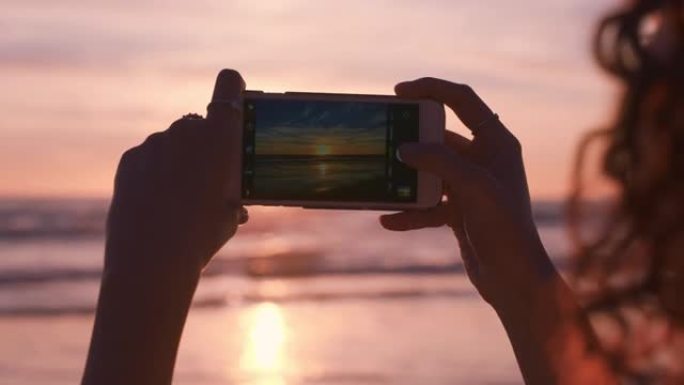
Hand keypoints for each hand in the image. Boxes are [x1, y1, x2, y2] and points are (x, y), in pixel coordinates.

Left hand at [105, 69, 247, 279]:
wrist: (153, 260)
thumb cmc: (202, 236)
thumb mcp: (232, 212)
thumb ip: (233, 188)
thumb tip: (231, 196)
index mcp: (221, 137)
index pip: (228, 84)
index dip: (233, 89)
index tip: (235, 101)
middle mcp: (186, 130)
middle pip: (199, 124)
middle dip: (204, 145)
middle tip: (207, 181)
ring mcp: (155, 143)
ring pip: (173, 144)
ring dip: (178, 162)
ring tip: (179, 201)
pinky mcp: (130, 158)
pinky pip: (149, 158)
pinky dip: (154, 174)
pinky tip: (156, 204)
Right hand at [381, 77, 554, 308]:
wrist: (513, 278)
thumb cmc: (504, 228)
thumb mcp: (472, 186)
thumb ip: (438, 161)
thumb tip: (404, 148)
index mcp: (496, 142)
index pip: (462, 100)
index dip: (431, 89)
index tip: (399, 92)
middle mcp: (484, 159)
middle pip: (440, 138)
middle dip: (412, 139)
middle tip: (383, 136)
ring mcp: (471, 186)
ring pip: (430, 172)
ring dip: (406, 178)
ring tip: (381, 179)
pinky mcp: (460, 211)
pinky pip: (428, 204)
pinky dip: (410, 211)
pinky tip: (388, 219)